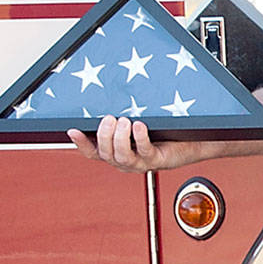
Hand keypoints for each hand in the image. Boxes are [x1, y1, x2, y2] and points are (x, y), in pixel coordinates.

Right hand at [68, 116, 207, 172]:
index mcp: (116, 153)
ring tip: (124, 121)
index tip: (73, 130)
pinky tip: (139, 126)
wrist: (189, 142)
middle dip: (104, 135)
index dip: (81, 144)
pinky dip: (139, 137)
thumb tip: (105, 100)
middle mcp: (125, 162)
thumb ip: (118, 119)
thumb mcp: (134, 126)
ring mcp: (140, 163)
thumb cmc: (160, 133)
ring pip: (121, 156)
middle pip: (105, 153)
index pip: (92, 152)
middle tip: (110, 118)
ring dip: (120, 138)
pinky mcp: (156, 160)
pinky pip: (144, 151)